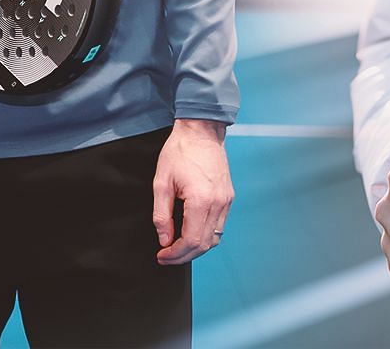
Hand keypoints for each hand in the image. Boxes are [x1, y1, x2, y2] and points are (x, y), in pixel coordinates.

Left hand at [153, 118, 232, 264]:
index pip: (191, 240)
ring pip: (214, 238)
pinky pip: (219, 226)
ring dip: (196, 248)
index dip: (175, 254)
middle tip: (166, 257)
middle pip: (204, 244)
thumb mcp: (161, 182)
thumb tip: (164, 240)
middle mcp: (218, 203)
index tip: (161, 256)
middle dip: (184, 256)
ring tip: (177, 249)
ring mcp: (226, 201)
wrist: (201, 131)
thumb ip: (162, 215)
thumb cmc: (179, 152)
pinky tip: (191, 234)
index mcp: (201, 200)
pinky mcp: (228, 197)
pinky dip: (205, 236)